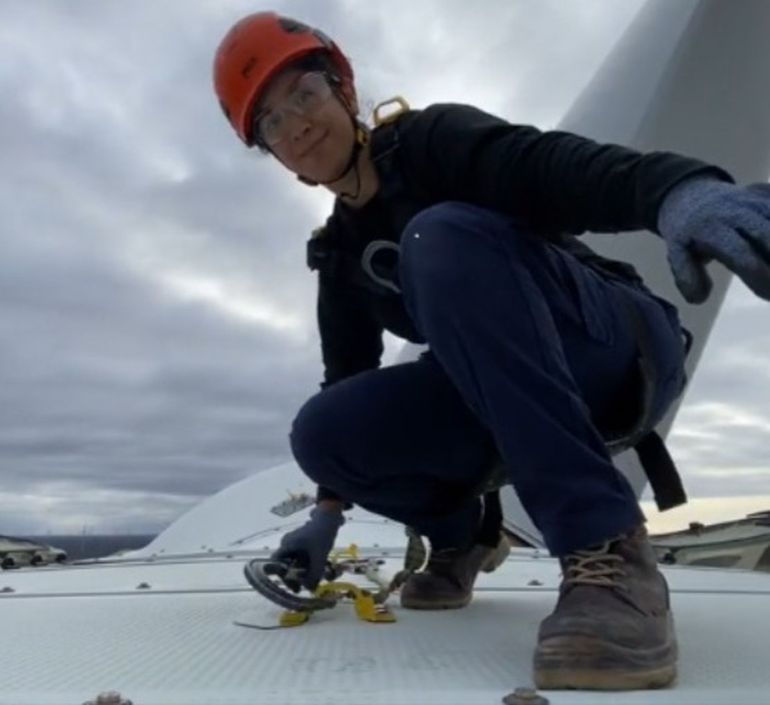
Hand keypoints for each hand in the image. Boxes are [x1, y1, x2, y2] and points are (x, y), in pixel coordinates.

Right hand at [270, 507, 344, 590]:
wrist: (330, 517)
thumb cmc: (322, 534)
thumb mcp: (319, 556)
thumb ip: (315, 574)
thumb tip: (310, 590)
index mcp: (286, 545)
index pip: (276, 565)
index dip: (283, 578)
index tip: (295, 587)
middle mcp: (287, 545)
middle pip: (286, 566)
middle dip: (296, 577)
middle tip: (306, 586)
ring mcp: (295, 544)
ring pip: (296, 563)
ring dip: (304, 571)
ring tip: (315, 578)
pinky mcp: (303, 544)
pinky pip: (302, 558)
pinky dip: (309, 565)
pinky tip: (319, 569)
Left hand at [657, 178, 769, 303]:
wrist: (690, 195)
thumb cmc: (687, 233)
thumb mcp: (677, 254)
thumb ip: (687, 276)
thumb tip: (699, 299)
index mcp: (712, 230)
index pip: (740, 253)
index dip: (757, 275)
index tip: (767, 295)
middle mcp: (736, 213)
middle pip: (767, 233)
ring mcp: (754, 202)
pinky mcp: (765, 196)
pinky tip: (769, 250)